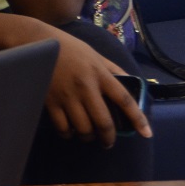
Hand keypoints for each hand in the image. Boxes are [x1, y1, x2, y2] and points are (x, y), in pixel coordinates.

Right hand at [44, 31, 153, 146]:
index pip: (124, 100)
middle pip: (103, 122)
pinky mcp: (50, 101)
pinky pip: (62, 126)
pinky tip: (70, 131)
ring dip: (88, 137)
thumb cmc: (70, 48)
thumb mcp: (96, 55)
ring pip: (83, 128)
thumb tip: (131, 82)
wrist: (38, 43)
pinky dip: (68, 133)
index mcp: (100, 74)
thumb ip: (113, 70)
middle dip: (108, 138)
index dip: (137, 119)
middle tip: (108, 142)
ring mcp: (67, 96)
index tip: (146, 133)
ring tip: (88, 135)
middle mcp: (86, 87)